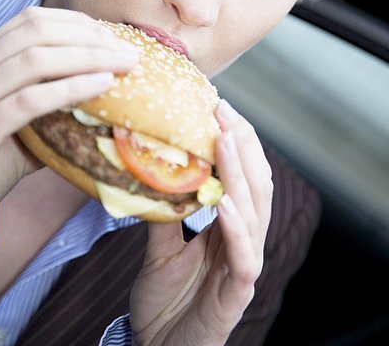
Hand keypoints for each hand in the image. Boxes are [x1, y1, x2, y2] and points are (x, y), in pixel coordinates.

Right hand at [0, 6, 138, 207]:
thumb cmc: (0, 157)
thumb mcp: (31, 120)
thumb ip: (60, 99)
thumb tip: (111, 84)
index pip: (31, 21)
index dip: (76, 23)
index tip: (113, 37)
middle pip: (36, 32)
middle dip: (89, 37)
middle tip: (129, 52)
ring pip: (33, 61)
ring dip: (89, 57)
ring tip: (125, 64)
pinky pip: (28, 101)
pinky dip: (70, 88)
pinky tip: (102, 84)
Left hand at [130, 99, 272, 345]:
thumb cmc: (165, 301)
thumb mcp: (160, 248)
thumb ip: (166, 213)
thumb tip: (153, 173)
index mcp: (230, 228)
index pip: (243, 177)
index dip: (236, 142)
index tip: (218, 108)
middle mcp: (244, 241)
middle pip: (256, 185)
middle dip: (243, 145)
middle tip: (224, 110)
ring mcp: (243, 266)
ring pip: (254, 212)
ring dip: (240, 173)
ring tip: (226, 139)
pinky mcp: (237, 293)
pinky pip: (243, 257)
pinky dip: (236, 227)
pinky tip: (225, 201)